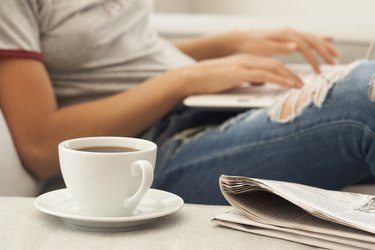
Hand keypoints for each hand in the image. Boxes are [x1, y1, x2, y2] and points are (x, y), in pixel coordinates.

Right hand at [178, 54, 302, 95]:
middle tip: (304, 84)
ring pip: (273, 68)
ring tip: (300, 86)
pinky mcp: (239, 73)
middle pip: (276, 64)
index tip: (295, 80)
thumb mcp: (231, 79)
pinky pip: (264, 76)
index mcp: (245, 60)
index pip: (270, 64)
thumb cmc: (208, 81)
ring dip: (290, 77)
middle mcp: (247, 60)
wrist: (192, 77)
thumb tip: (259, 84)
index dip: (285, 72)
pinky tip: (288, 85)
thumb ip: (245, 79)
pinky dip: (279, 80)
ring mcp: (243, 65)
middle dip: (292, 74)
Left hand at [229, 28, 338, 72]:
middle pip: (313, 40)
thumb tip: (296, 46)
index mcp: (286, 35)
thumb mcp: (264, 48)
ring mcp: (290, 34)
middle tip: (335, 63)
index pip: (305, 48)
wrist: (241, 38)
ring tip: (336, 55)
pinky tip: (328, 39)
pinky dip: (319, 40)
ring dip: (325, 46)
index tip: (319, 72)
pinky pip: (307, 37)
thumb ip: (281, 47)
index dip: (314, 60)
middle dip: (325, 52)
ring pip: (312, 38)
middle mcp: (290, 32)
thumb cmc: (251, 45)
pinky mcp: (288, 37)